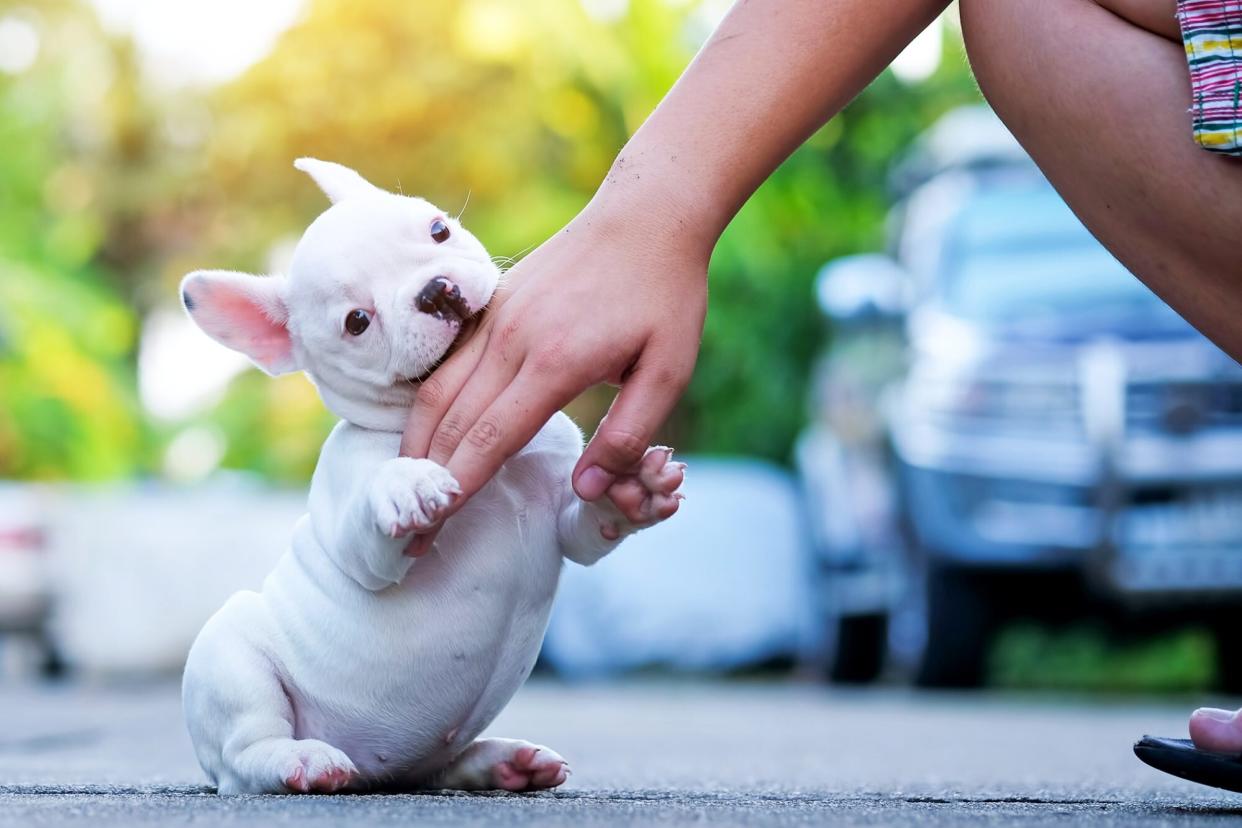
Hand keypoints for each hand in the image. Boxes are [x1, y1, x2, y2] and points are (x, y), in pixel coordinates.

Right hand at [398, 192, 707, 551]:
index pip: (491, 439)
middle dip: (429, 479)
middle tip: (408, 527)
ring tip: (406, 487)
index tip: (431, 526)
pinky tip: (424, 432)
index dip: (459, 487)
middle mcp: (512, 339)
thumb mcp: (669, 370)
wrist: (645, 217)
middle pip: (454, 421)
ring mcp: (496, 318)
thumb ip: (627, 435)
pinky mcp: (492, 304)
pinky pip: (448, 363)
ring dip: (418, 442)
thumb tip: (585, 489)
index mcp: (556, 362)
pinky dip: (428, 404)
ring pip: (439, 390)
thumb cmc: (665, 297)